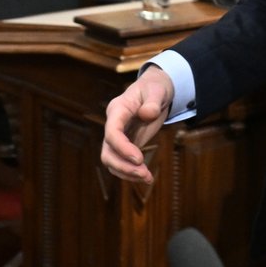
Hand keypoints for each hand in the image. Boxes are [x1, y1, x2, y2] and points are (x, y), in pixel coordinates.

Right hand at [100, 66, 175, 183]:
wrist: (155, 91)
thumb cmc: (154, 88)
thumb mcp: (158, 90)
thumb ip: (153, 101)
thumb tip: (148, 114)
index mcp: (118, 110)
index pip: (111, 132)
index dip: (122, 147)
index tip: (139, 159)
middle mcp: (113, 125)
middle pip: (108, 151)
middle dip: (124, 166)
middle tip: (145, 174)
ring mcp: (118, 137)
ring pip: (112, 161)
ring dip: (127, 173)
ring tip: (148, 178)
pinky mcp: (125, 145)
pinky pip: (122, 163)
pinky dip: (131, 172)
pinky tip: (147, 177)